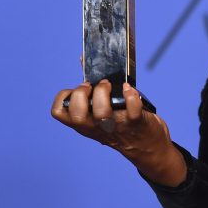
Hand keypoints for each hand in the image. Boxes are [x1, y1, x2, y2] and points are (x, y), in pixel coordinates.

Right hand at [51, 80, 186, 186]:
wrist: (148, 148)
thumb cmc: (123, 125)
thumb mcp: (103, 115)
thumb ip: (94, 94)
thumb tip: (84, 59)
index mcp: (85, 124)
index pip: (60, 113)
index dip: (63, 97)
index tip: (75, 89)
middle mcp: (97, 127)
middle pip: (77, 114)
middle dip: (81, 94)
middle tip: (92, 86)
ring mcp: (116, 125)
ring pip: (101, 113)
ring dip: (104, 93)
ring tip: (109, 85)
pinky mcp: (136, 122)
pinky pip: (132, 109)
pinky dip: (131, 95)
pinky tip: (129, 89)